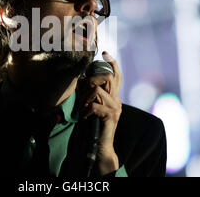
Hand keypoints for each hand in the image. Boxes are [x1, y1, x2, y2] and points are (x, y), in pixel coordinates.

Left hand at [78, 51, 122, 174]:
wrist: (101, 147)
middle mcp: (117, 100)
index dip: (112, 62)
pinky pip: (95, 105)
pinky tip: (85, 116)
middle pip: (109, 77)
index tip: (105, 52)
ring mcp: (115, 108)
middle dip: (93, 78)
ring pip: (98, 90)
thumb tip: (82, 80)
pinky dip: (86, 109)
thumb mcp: (92, 107)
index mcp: (114, 97)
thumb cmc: (94, 127)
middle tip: (84, 87)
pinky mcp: (110, 117)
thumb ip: (91, 94)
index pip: (117, 75)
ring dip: (86, 96)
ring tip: (82, 106)